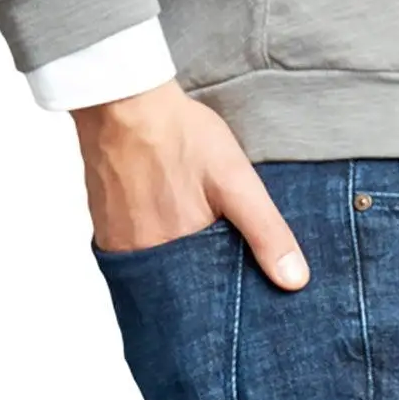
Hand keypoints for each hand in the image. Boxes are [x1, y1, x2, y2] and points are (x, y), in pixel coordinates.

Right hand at [73, 81, 307, 287]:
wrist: (122, 98)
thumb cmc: (178, 135)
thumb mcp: (236, 181)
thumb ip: (265, 232)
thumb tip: (294, 281)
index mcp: (179, 260)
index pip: (208, 301)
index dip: (225, 295)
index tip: (239, 287)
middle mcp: (142, 262)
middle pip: (180, 289)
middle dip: (201, 279)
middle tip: (213, 249)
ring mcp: (118, 247)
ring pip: (157, 271)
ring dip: (177, 261)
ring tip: (189, 232)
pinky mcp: (104, 229)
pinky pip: (133, 252)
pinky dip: (151, 244)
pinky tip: (162, 218)